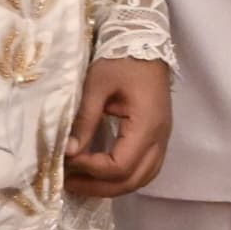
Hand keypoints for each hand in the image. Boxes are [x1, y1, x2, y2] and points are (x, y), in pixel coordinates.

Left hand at [63, 57, 174, 199]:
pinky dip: (124, 177)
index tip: (68, 160)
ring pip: (142, 178)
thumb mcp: (97, 85)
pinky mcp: (158, 136)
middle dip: (99, 186)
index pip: (120, 165)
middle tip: (69, 183)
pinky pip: (145, 168)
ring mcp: (162, 138)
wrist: (146, 43)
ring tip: (83, 182)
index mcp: (146, 124)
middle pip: (133, 180)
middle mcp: (159, 137)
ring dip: (112, 186)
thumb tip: (69, 152)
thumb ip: (84, 119)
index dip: (92, 169)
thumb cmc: (121, 60)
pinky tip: (102, 174)